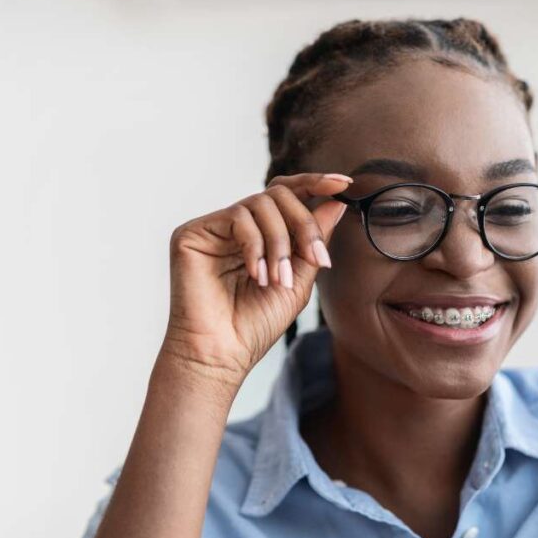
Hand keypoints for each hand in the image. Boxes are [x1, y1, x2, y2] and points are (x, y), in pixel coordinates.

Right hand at [159, 172, 351, 387]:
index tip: (345, 183)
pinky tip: (257, 275)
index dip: (315, 183)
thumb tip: (336, 201)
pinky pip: (236, 217)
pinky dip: (256, 246)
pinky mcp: (192, 233)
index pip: (288, 196)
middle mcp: (237, 227)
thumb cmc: (255, 325)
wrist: (222, 354)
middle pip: (278, 194)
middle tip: (315, 259)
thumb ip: (314, 241)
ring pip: (260, 204)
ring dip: (279, 243)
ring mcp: (214, 228)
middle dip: (304, 223)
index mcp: (261, 235)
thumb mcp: (298, 280)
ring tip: (279, 280)